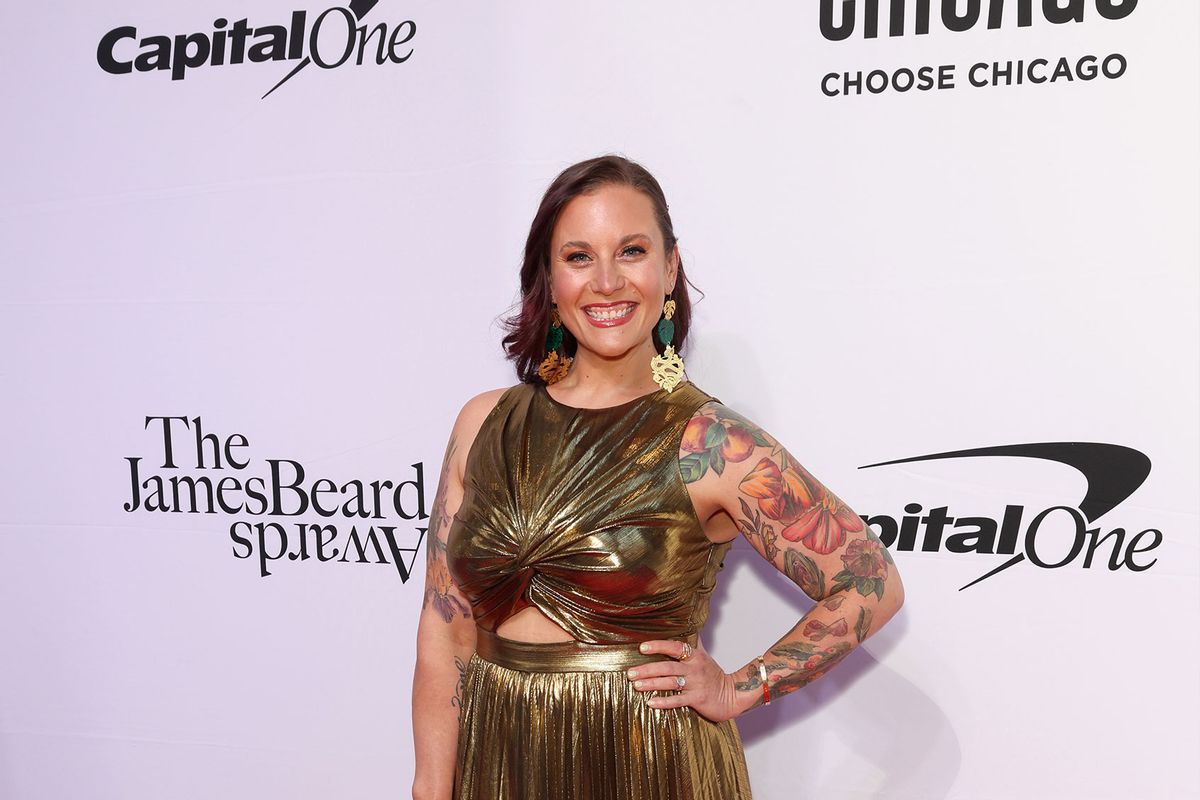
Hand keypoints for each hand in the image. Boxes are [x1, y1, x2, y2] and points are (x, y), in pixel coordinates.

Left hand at [626, 638, 745, 722]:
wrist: (732, 695)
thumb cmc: (713, 674)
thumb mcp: (703, 655)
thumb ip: (692, 641)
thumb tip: (685, 621)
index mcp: (695, 656)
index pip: (675, 647)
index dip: (658, 646)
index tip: (642, 647)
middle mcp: (695, 669)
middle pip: (668, 667)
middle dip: (647, 669)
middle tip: (630, 672)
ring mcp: (696, 685)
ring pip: (670, 683)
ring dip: (652, 684)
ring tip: (636, 685)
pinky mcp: (698, 700)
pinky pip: (678, 701)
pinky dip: (664, 702)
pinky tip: (651, 702)